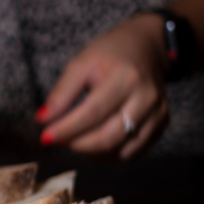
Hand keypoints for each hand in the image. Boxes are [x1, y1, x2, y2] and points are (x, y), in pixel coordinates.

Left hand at [35, 15, 168, 159]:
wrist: (146, 48)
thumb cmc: (108, 56)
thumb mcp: (80, 63)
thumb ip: (61, 93)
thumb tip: (42, 120)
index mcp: (126, 78)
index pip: (92, 113)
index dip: (66, 129)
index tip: (45, 137)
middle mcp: (147, 98)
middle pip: (108, 137)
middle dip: (77, 144)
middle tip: (58, 140)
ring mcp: (158, 113)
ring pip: (121, 151)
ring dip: (90, 153)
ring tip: (73, 141)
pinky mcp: (161, 125)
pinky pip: (132, 153)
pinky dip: (108, 156)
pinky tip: (92, 146)